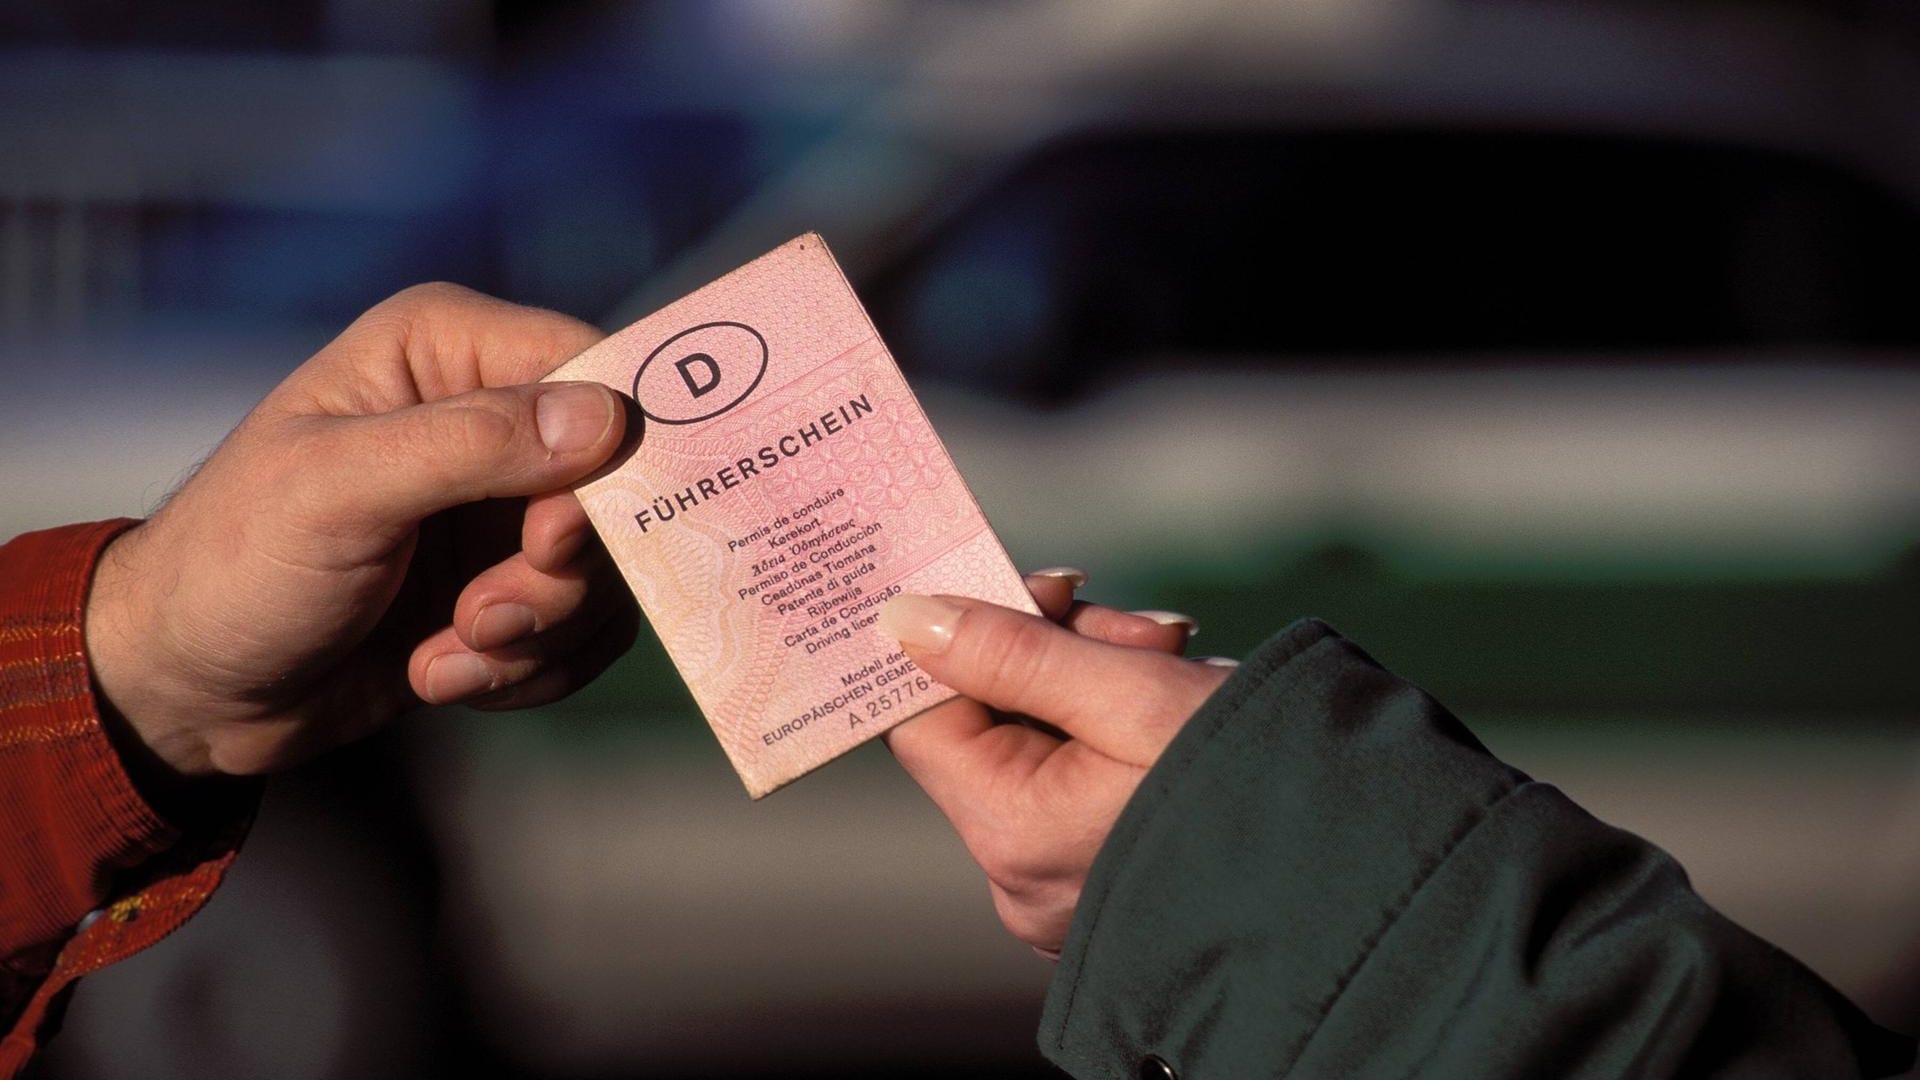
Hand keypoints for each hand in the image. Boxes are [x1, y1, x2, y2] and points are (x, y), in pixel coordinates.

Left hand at [84, 284, 635, 784]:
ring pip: (607, 572)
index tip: (551, 543)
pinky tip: (442, 674)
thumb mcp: (338, 491)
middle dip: (556, 576)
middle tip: (480, 617)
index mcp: (445, 350)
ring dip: (535, 634)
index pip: (593, 372)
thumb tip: (606, 417)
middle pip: (615, 486)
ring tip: (442, 655)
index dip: (605, 459)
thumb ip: (470, 444)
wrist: (189, 691)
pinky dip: (529, 669)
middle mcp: (492, 417)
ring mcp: (506, 507)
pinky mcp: (515, 587)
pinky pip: (588, 631)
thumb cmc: (233, 566)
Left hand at [880, 575, 1231, 954]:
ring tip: (1181, 659)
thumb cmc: (1256, 775)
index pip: (927, 717)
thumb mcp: (1131, 692)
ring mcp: (1064, 885)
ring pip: (1041, 741)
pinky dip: (1118, 728)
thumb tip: (901, 620)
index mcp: (1013, 835)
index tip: (1029, 590)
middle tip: (1144, 626)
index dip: (963, 641)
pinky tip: (1181, 699)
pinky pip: (1079, 781)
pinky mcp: (1107, 879)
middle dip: (1058, 650)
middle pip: (991, 723)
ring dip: (1099, 677)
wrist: (1370, 865)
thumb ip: (1012, 650)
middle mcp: (1023, 877)